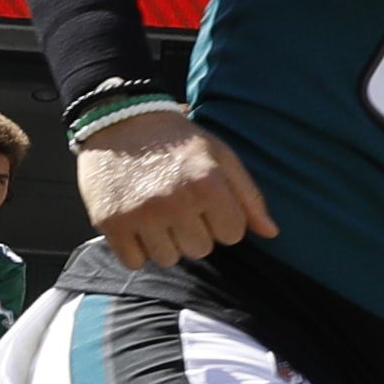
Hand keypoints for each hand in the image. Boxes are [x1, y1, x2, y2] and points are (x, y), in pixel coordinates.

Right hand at [75, 109, 276, 269]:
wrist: (119, 121)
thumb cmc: (177, 141)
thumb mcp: (220, 156)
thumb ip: (249, 196)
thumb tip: (272, 233)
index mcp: (208, 183)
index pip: (233, 235)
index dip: (222, 220)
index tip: (206, 202)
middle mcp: (175, 201)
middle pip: (200, 249)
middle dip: (193, 231)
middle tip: (177, 204)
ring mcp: (141, 214)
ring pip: (168, 259)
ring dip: (164, 242)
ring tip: (156, 212)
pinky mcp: (111, 223)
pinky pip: (135, 261)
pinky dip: (135, 248)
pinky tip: (135, 222)